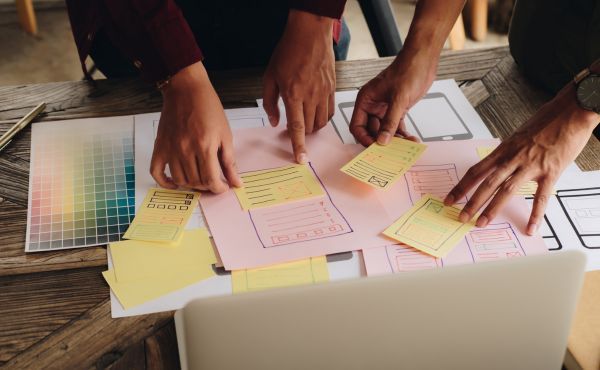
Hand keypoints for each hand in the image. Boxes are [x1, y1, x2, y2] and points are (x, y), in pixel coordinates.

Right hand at [150, 62, 241, 192]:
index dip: (219, 189)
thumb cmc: (208, 108)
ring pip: (180, 180)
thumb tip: (236, 183)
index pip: (211, 180)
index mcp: (205, 146)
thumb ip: (230, 161)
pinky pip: (157, 172)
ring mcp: (170, 149)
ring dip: (191, 185)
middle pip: (196, 182)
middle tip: (213, 181)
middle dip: (208, 186)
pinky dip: (165, 182)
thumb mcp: (225, 134)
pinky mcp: (159, 146)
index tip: (223, 187)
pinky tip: (176, 183)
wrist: (186, 89)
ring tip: (200, 180)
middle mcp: (185, 150)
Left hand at [263, 9, 334, 163]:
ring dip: (312, 128)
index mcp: (293, 94)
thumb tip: (274, 122)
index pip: (297, 127)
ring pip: (321, 122)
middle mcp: (311, 96)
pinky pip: (330, 112)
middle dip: (302, 135)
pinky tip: (315, 113)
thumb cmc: (288, 51)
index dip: (298, 146)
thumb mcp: (270, 76)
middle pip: (310, 128)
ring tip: (304, 121)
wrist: (310, 33)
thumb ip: (270, 102)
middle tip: (293, 130)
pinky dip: (323, 118)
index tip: (301, 159)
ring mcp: (324, 92)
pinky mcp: (332, 88)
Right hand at [350, 47, 437, 145]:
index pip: (357, 126)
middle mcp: (372, 106)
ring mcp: (385, 109)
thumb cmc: (407, 71)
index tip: (374, 148)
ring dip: (394, 140)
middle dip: (380, 141)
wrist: (423, 61)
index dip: (364, 138)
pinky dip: (402, 134)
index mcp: (365, 100)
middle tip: (390, 152)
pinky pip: (396, 127)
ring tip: (404, 146)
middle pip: (371, 131)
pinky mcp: (397, 110)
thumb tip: (382, 141)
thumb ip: (390, 122)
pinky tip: (410, 140)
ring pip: (384, 131)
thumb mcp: (398, 99)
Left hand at [444, 84, 598, 234]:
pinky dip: (535, 214)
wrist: (572, 111)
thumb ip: (509, 151)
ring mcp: (531, 165)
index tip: (450, 198)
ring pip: (506, 190)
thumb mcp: (519, 134)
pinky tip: (530, 227)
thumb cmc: (547, 120)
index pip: (476, 170)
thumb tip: (500, 162)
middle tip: (461, 217)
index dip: (461, 186)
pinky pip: (541, 197)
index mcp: (504, 149)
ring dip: (492, 208)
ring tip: (481, 223)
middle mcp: (513, 158)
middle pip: (487, 183)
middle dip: (471, 202)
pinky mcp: (550, 172)